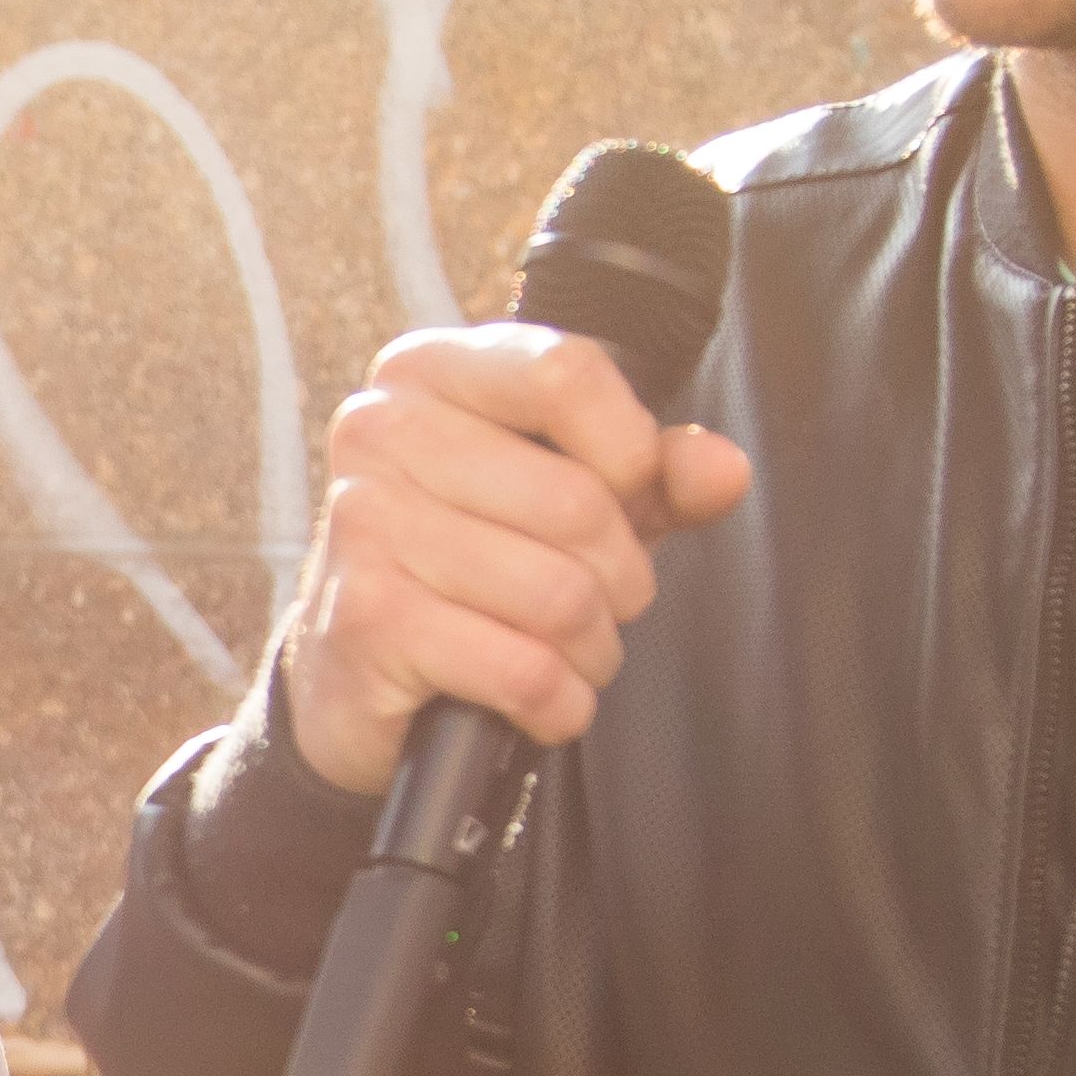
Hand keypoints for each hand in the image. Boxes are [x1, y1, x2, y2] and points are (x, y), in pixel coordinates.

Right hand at [274, 319, 755, 798]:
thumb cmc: (468, 565)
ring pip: (559, 596)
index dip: (629, 451)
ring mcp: (365, 525)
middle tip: (595, 604)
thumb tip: (724, 470)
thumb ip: (654, 474)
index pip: (565, 372)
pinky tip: (538, 699)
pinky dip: (558, 703)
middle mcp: (381, 431)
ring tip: (565, 654)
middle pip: (578, 502)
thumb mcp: (566, 498)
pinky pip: (525, 671)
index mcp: (428, 372)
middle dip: (620, 579)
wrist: (350, 674)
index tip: (626, 497)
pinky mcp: (369, 621)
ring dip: (591, 649)